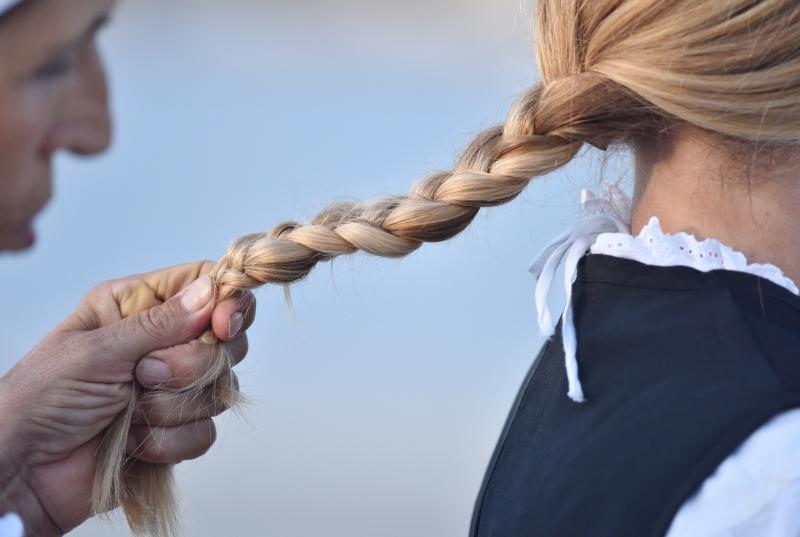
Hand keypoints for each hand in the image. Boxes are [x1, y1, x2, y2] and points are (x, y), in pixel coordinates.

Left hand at [0, 261, 255, 533]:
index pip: (204, 286)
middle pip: (225, 340)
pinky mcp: (175, 429)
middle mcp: (160, 342)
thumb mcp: (94, 351)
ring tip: (129, 413)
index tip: (225, 326)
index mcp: (136, 306)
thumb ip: (158, 324)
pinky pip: (205, 432)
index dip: (226, 303)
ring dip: (174, 407)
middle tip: (146, 375)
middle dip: (192, 364)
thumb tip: (210, 292)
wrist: (22, 472)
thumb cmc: (38, 400)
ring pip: (219, 388)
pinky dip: (169, 441)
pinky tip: (133, 442)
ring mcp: (171, 387)